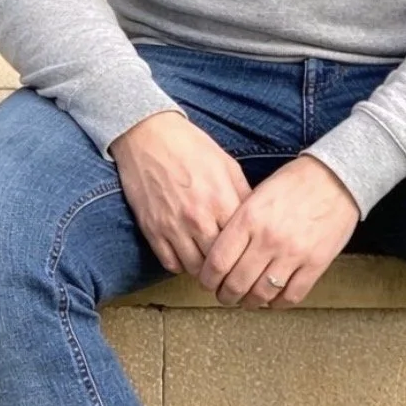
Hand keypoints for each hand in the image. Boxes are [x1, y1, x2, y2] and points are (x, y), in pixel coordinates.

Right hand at [110, 110, 252, 278]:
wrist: (148, 135)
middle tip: (230, 267)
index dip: (247, 253)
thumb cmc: (190, 146)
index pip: (242, 244)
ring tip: (209, 263)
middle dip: (227, 267)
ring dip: (204, 269)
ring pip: (195, 269)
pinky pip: (170, 263)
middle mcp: (198, 218)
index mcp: (221, 200)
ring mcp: (173, 226)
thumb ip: (243, 195)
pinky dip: (180, 264)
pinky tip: (186, 254)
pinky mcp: (152, 230)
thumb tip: (256, 220)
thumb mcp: (227, 164)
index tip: (248, 256)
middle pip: (219, 262)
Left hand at [197, 155, 360, 309]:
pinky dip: (278, 303)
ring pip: (262, 295)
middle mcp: (268, 238)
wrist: (336, 178)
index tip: (207, 282)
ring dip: (250, 302)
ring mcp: (293, 253)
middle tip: (224, 295)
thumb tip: (220, 251)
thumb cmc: (294, 182)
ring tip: (246, 300)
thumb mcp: (257, 194)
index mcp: (249, 218)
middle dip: (226, 295)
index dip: (208, 279)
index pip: (218, 261)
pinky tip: (272, 298)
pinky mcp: (316, 264)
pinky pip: (291, 296)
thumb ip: (239, 222)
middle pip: (237, 283)